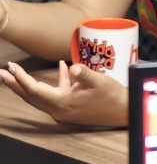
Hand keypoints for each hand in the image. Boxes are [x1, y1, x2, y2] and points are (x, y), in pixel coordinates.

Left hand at [0, 60, 127, 126]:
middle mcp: (59, 108)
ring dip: (28, 84)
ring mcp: (64, 108)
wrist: (124, 111)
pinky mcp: (71, 105)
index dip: (22, 78)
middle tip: (2, 72)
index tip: (12, 67)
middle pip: (31, 96)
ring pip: (40, 96)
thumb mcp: (100, 81)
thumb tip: (71, 67)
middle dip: (15, 84)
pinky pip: (57, 93)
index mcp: (63, 102)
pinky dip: (55, 81)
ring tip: (16, 72)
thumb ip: (84, 73)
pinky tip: (61, 67)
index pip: (35, 89)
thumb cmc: (112, 96)